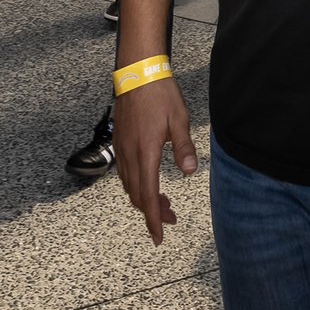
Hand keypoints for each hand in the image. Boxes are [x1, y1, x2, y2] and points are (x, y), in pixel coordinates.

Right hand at [113, 78, 197, 245]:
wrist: (137, 73)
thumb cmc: (160, 95)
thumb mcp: (179, 120)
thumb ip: (183, 148)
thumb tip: (190, 172)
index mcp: (146, 153)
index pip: (148, 195)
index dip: (153, 219)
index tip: (159, 236)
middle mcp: (130, 155)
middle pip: (137, 196)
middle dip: (153, 212)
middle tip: (171, 218)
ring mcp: (122, 149)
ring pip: (129, 186)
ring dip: (145, 199)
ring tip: (164, 203)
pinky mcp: (120, 142)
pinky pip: (125, 173)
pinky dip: (137, 186)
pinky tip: (149, 183)